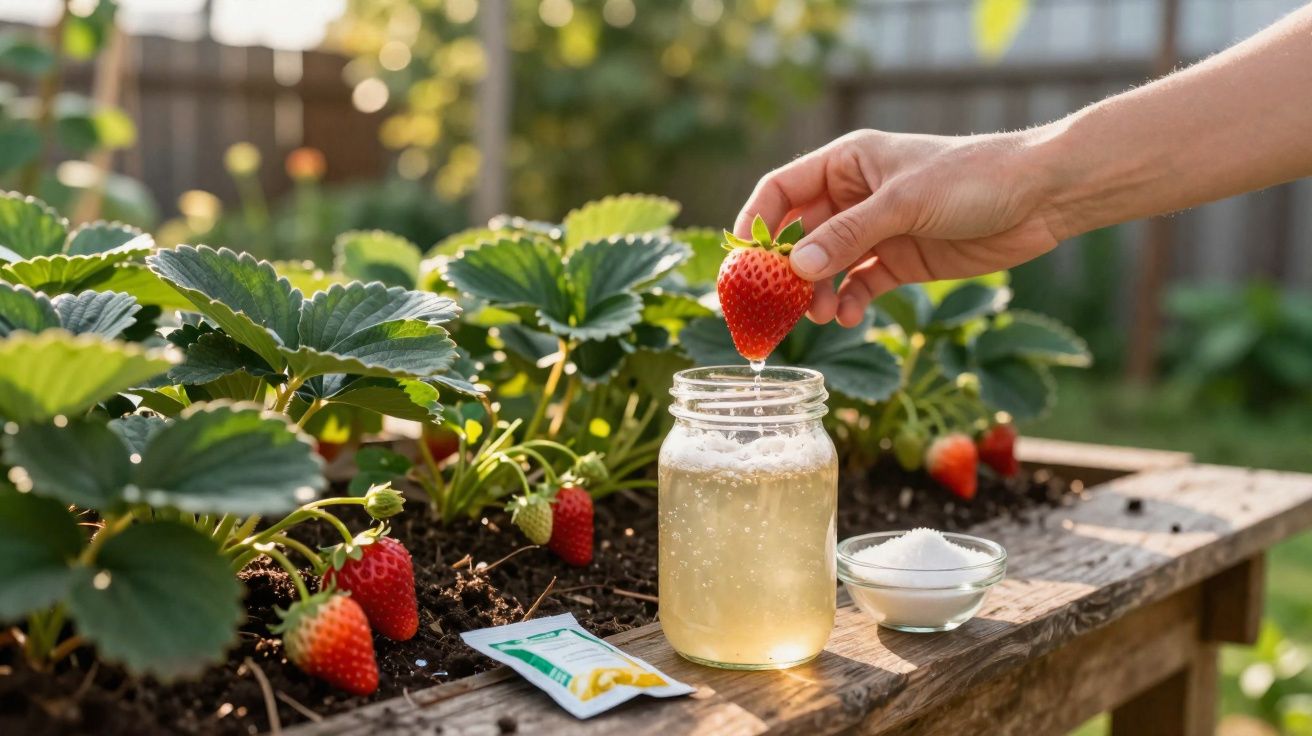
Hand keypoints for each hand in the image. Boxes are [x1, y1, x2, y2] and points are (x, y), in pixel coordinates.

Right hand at [735, 129, 1067, 326]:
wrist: (1041, 197)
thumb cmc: (973, 178)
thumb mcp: (904, 203)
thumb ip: (847, 235)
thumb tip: (794, 266)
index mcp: (847, 163)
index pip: (781, 190)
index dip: (756, 222)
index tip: (742, 261)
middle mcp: (854, 196)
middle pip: (800, 235)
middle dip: (786, 270)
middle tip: (775, 304)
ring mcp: (877, 231)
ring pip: (827, 266)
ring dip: (817, 292)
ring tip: (820, 315)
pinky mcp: (900, 261)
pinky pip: (859, 285)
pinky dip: (848, 303)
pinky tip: (849, 318)